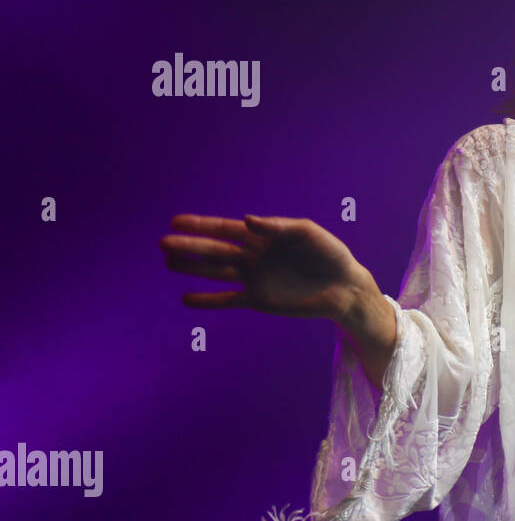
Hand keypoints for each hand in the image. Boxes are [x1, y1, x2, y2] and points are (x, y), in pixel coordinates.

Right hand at [160, 213, 368, 320]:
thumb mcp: (308, 233)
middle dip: (190, 246)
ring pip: (216, 272)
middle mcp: (253, 256)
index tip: (176, 221)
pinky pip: (228, 300)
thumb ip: (279, 226)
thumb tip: (247, 220)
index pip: (226, 229)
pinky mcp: (259, 300)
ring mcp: (254, 278)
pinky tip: (186, 299)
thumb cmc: (330, 254)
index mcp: (263, 236)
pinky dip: (208, 300)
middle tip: (163, 244)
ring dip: (192, 268)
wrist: (344, 287)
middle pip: (215, 250)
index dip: (201, 225)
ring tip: (168, 263)